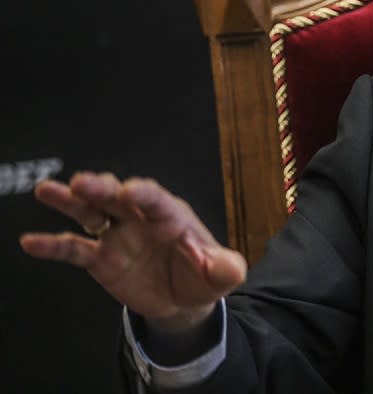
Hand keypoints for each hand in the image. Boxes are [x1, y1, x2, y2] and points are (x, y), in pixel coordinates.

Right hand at [20, 172, 246, 332]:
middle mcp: (140, 218)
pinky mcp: (100, 257)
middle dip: (102, 188)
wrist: (184, 299)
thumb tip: (232, 268)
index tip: (129, 190)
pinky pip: (74, 249)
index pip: (156, 199)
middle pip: (118, 197)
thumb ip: (224, 268)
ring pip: (91, 212)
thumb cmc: (202, 276)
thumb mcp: (220, 275)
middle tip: (82, 182)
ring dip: (71, 201)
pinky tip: (31, 241)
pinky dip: (53, 245)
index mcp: (171, 215)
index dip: (143, 193)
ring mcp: (117, 235)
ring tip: (47, 190)